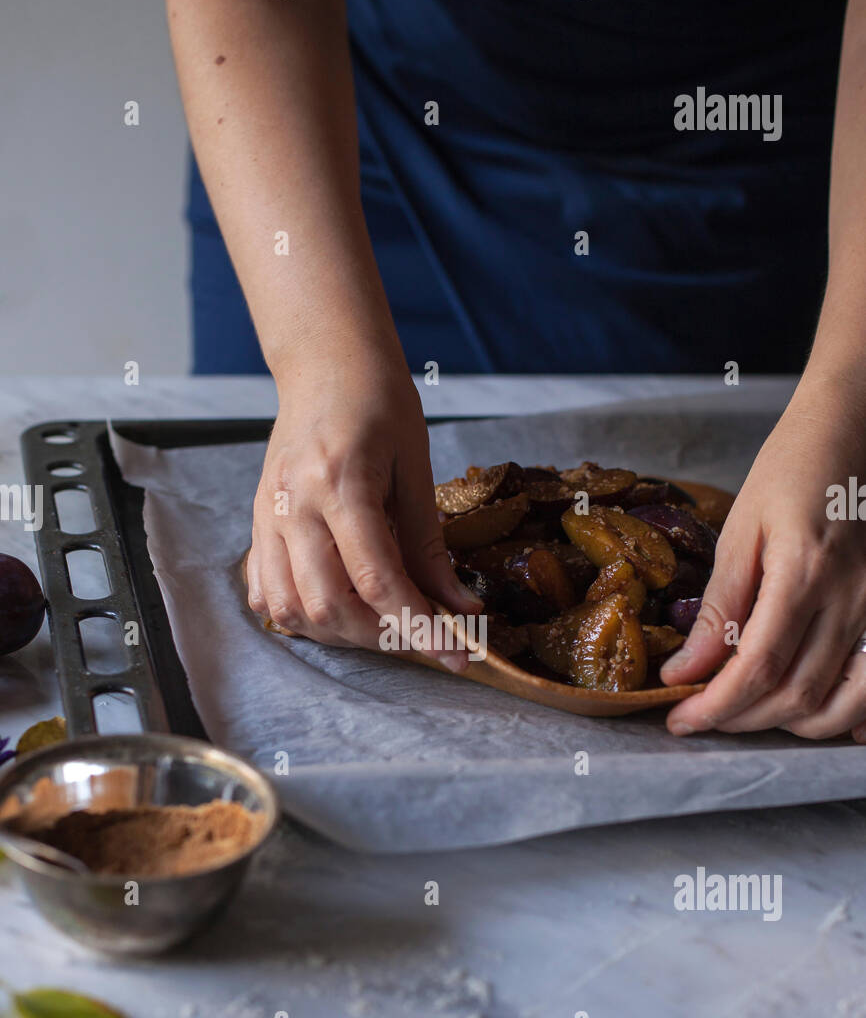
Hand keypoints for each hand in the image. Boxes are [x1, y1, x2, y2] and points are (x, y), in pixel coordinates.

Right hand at [246, 338, 479, 668]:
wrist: (326, 363)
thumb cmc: (379, 403)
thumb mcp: (417, 468)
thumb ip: (430, 546)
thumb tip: (458, 608)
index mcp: (341, 484)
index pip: (379, 580)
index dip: (419, 626)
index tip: (456, 654)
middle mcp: (295, 506)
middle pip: (329, 605)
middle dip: (381, 636)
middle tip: (421, 632)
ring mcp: (267, 516)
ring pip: (290, 608)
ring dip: (339, 631)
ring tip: (380, 621)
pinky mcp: (256, 522)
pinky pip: (264, 592)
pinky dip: (298, 614)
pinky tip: (335, 606)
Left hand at [661, 387, 865, 740]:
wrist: (854, 432)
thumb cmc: (792, 470)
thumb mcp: (741, 529)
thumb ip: (718, 607)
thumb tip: (687, 671)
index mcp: (805, 575)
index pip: (758, 668)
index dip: (716, 705)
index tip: (678, 718)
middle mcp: (850, 601)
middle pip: (797, 696)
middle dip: (741, 720)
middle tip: (699, 717)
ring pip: (838, 703)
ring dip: (786, 723)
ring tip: (743, 714)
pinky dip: (839, 714)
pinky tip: (801, 713)